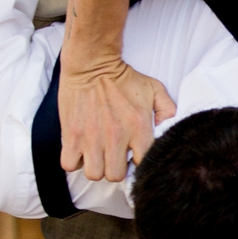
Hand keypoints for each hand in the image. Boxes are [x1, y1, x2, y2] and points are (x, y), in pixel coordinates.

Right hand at [57, 52, 177, 183]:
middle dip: (115, 168)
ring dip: (95, 166)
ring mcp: (92, 138)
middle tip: (112, 155)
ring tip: (96, 153)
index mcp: (138, 128)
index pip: (142, 165)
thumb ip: (167, 110)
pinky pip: (70, 165)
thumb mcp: (154, 89)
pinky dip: (74, 161)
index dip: (136, 163)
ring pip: (94, 174)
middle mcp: (116, 137)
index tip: (131, 155)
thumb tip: (167, 130)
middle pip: (115, 175)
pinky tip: (80, 150)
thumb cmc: (122, 77)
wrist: (91, 63)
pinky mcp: (71, 136)